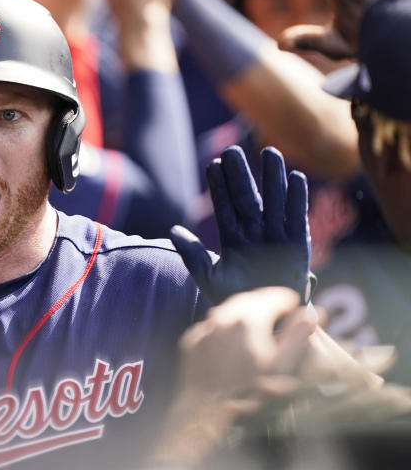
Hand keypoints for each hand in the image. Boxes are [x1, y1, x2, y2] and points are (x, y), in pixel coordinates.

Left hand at [170, 145, 313, 303]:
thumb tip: (172, 231)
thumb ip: (192, 254)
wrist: (267, 320)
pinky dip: (298, 198)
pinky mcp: (298, 244)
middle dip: (241, 174)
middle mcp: (254, 231)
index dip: (219, 186)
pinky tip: (296, 177)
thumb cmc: (237, 298)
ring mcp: (276, 235)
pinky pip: (298, 216)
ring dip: (272, 177)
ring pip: (274, 199)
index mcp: (232, 237)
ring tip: (269, 151)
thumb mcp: (209, 277)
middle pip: (247, 196)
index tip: (213, 164)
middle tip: (233, 149)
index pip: (224, 206)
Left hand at [178, 286, 314, 400]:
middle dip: (267, 302)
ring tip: (258, 323)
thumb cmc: (250, 390)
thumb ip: (298, 335)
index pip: (275, 296)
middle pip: (251, 298)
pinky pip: (213, 324)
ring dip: (246, 311)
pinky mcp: (192, 338)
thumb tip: (311, 312)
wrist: (207, 408)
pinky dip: (225, 326)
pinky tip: (233, 340)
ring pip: (229, 308)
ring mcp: (205, 326)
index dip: (289, 301)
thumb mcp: (282, 365)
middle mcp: (224, 316)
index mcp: (250, 319)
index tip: (295, 306)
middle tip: (279, 310)